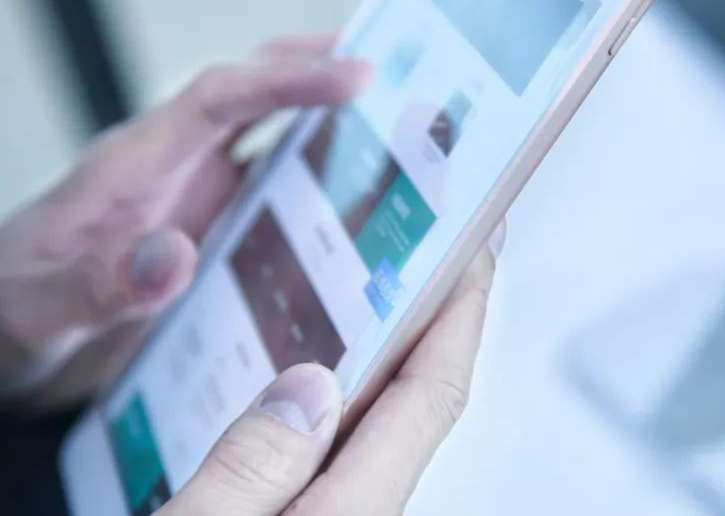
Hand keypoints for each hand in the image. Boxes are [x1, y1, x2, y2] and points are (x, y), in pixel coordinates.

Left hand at [0, 34, 370, 410]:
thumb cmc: (6, 314)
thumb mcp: (36, 309)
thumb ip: (98, 284)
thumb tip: (172, 258)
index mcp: (134, 167)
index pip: (219, 98)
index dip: (288, 79)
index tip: (355, 73)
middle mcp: (175, 170)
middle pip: (257, 93)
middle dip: (324, 69)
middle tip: (405, 64)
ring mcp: (196, 200)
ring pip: (275, 143)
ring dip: (337, 128)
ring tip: (409, 127)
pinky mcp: (210, 233)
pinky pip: (275, 199)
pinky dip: (325, 192)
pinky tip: (369, 212)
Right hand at [159, 239, 501, 515]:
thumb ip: (251, 474)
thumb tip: (311, 387)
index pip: (428, 399)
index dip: (460, 314)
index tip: (474, 249)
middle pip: (420, 407)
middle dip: (442, 321)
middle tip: (447, 253)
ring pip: (384, 427)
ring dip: (396, 353)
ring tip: (391, 290)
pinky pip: (343, 451)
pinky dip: (349, 396)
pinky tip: (319, 374)